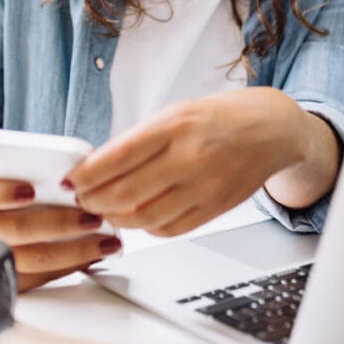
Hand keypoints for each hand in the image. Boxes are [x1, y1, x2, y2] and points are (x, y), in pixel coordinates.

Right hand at [0, 174, 123, 291]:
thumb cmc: (3, 194)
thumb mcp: (8, 174)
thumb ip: (32, 169)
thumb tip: (79, 165)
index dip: (5, 193)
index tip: (32, 189)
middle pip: (17, 230)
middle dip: (59, 224)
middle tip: (92, 217)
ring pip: (34, 260)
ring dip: (75, 251)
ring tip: (106, 242)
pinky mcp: (8, 281)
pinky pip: (43, 278)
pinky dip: (73, 266)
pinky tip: (94, 254)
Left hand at [66, 87, 338, 237]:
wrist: (272, 130)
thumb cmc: (220, 118)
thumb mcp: (176, 113)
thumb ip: (139, 140)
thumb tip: (96, 167)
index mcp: (174, 125)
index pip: (116, 157)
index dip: (85, 175)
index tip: (70, 180)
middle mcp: (189, 156)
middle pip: (123, 193)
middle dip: (93, 201)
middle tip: (82, 199)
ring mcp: (204, 186)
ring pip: (143, 218)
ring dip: (116, 218)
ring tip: (106, 210)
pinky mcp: (214, 208)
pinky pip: (169, 229)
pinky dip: (146, 227)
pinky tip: (139, 216)